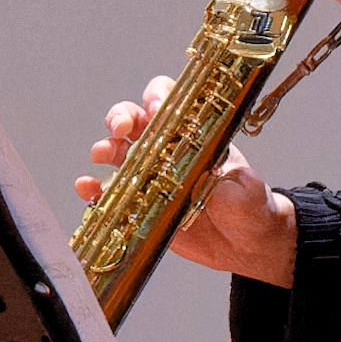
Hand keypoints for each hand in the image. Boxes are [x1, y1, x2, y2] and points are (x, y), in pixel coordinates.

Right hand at [75, 76, 292, 283]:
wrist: (245, 244)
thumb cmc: (252, 208)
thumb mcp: (250, 192)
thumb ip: (235, 184)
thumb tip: (215, 182)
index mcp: (196, 134)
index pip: (173, 101)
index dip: (159, 97)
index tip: (155, 109)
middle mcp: (169, 148)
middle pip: (136, 119)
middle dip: (123, 116)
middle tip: (120, 128)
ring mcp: (151, 175)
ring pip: (118, 150)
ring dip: (105, 147)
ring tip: (100, 154)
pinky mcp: (139, 204)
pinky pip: (110, 192)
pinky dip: (94, 188)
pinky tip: (88, 188)